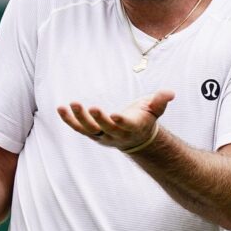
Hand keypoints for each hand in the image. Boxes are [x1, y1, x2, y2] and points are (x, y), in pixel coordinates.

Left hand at [57, 90, 174, 150]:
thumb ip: (160, 101)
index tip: (115, 115)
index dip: (121, 121)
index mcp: (133, 127)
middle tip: (91, 107)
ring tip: (72, 104)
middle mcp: (116, 134)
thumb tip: (170, 92)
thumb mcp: (155, 110)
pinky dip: (68, 119)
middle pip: (106, 128)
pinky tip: (60, 109)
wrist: (136, 138)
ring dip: (79, 118)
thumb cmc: (145, 118)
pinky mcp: (92, 133)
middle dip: (98, 119)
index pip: (127, 126)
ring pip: (89, 130)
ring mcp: (102, 135)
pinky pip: (78, 128)